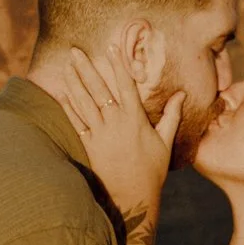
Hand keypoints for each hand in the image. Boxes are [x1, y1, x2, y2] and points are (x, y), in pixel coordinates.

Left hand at [64, 47, 180, 228]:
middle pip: (98, 89)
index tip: (111, 47)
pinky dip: (68, 108)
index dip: (117, 65)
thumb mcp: (165, 142)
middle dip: (85, 68)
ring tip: (65, 66)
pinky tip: (62, 94)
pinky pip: (76, 123)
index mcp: (135, 119)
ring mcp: (100, 134)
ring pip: (83, 103)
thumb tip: (181, 94)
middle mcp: (115, 123)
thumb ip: (171, 116)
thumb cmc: (152, 170)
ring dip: (73, 83)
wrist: (132, 197)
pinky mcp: (89, 146)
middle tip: (74, 50)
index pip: (125, 85)